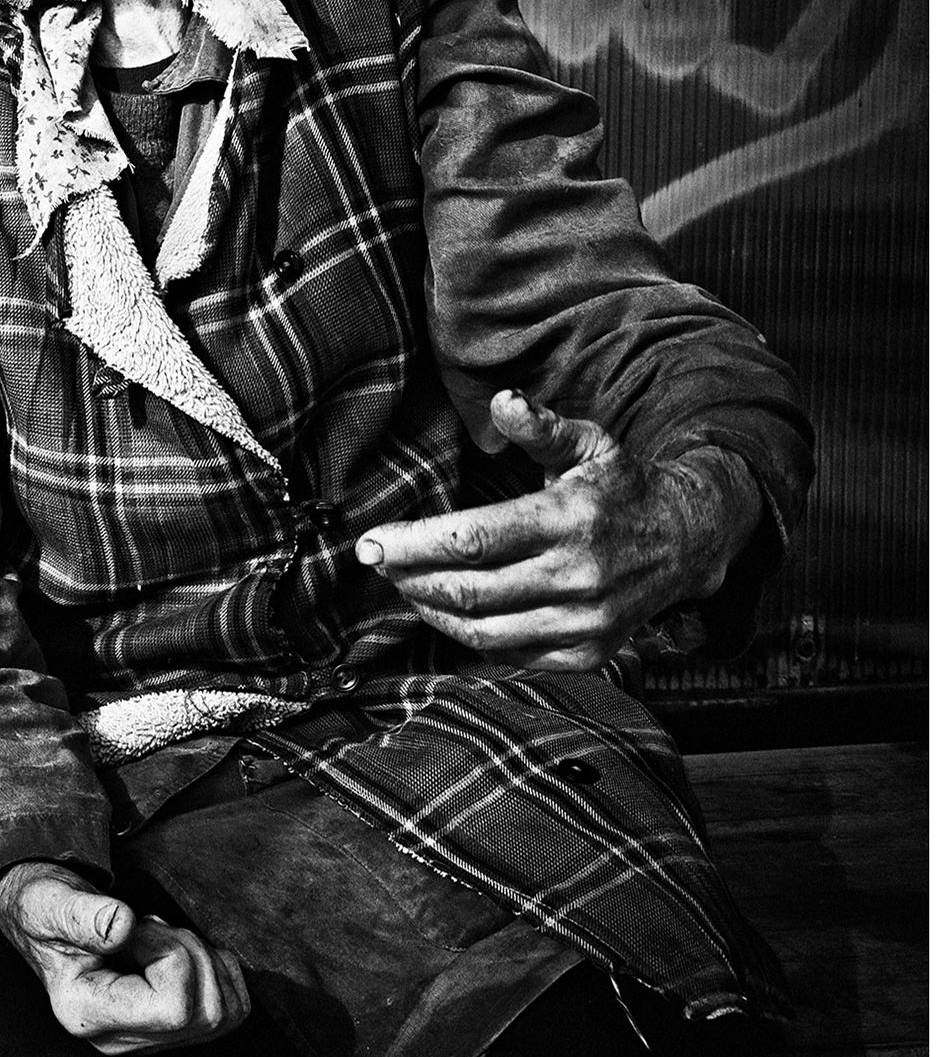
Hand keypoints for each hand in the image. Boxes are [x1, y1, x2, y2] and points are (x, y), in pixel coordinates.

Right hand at [0, 861, 247, 1054]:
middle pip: (204, 1013)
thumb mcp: (51, 903)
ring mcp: (148, 1040)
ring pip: (223, 1013)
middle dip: (189, 952)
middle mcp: (119, 1040)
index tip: (134, 926)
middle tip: (148, 926)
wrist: (44, 917)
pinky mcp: (170, 1029)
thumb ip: (82, 914)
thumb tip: (122, 926)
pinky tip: (179, 950)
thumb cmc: (46, 909)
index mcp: (86, 1014)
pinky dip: (220, 970)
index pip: (173, 1008)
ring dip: (204, 960)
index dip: (169, 954)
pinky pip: (230, 1010)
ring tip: (159, 938)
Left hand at [356, 389, 759, 671]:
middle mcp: (580, 577)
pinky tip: (445, 611)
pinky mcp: (587, 654)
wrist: (687, 542)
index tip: (369, 544)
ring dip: (430, 609)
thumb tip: (501, 401)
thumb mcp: (588, 444)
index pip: (473, 541)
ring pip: (481, 630)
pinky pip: (509, 654)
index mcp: (571, 521)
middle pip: (469, 590)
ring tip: (404, 585)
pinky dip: (467, 636)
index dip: (412, 545)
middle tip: (376, 563)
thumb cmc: (621, 488)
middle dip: (409, 577)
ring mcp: (586, 623)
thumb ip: (539, 427)